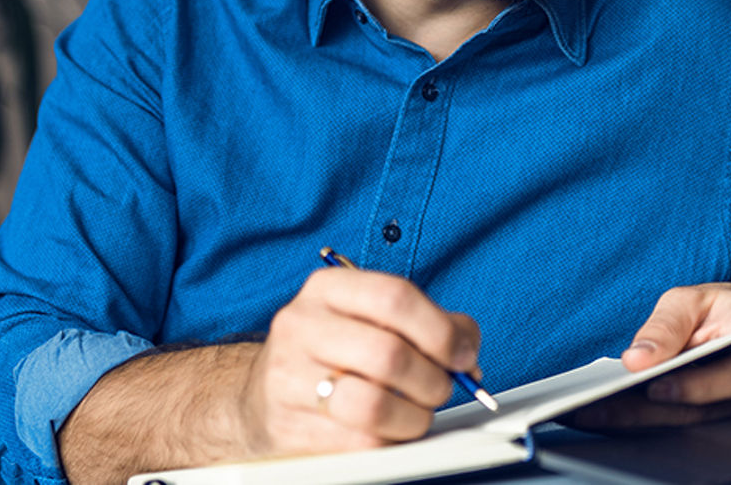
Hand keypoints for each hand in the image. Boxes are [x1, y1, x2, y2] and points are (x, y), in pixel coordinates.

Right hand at [238, 266, 480, 455]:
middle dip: (433, 380)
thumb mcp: (372, 319)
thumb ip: (429, 325)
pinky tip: (389, 430)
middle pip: (389, 354)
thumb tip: (468, 352)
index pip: (394, 297)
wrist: (262, 395)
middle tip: (442, 389)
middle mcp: (300, 326)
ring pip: (373, 405)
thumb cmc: (334, 353)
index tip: (463, 354)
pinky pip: (358, 442)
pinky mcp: (287, 427)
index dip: (441, 330)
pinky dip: (388, 441)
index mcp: (326, 288)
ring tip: (417, 414)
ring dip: (414, 417)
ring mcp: (288, 378)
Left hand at [563, 283, 730, 430]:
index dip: (693, 387)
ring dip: (633, 424)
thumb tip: (637, 359)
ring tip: (587, 415)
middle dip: (641, 413)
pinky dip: (642, 423)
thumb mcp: (698, 298)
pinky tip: (606, 415)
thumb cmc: (730, 310)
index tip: (652, 387)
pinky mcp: (718, 425)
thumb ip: (668, 324)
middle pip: (698, 413)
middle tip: (592, 410)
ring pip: (683, 426)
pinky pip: (679, 427)